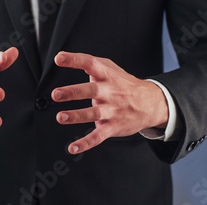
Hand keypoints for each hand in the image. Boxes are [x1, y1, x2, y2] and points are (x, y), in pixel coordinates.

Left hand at [52, 51, 168, 153]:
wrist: (150, 103)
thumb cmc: (124, 83)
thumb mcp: (111, 68)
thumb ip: (90, 63)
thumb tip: (65, 58)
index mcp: (107, 75)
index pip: (90, 63)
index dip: (74, 60)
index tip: (59, 58)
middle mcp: (109, 92)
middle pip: (90, 91)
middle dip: (72, 92)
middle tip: (56, 94)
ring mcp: (111, 110)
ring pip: (92, 114)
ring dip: (76, 116)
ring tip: (61, 117)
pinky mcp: (112, 127)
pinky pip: (98, 136)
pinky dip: (86, 143)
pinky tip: (73, 148)